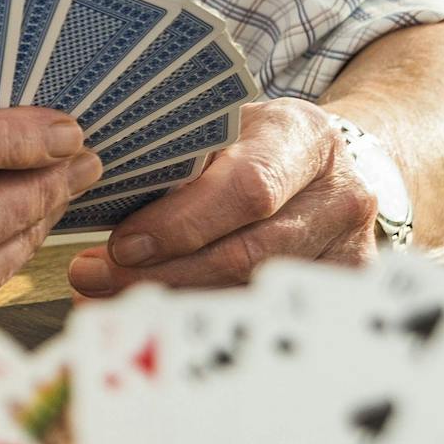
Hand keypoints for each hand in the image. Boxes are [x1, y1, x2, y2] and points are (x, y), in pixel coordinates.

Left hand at [68, 98, 377, 297]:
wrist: (325, 165)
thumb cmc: (257, 141)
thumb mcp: (225, 126)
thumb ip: (179, 153)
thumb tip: (94, 187)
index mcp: (303, 137)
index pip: (247, 188)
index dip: (182, 222)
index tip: (123, 245)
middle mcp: (338, 196)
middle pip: (247, 253)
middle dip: (163, 273)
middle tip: (94, 279)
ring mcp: (349, 251)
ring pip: (250, 293)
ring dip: (172, 300)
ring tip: (106, 296)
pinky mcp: (343, 294)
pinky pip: (264, 314)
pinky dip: (202, 317)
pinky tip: (153, 314)